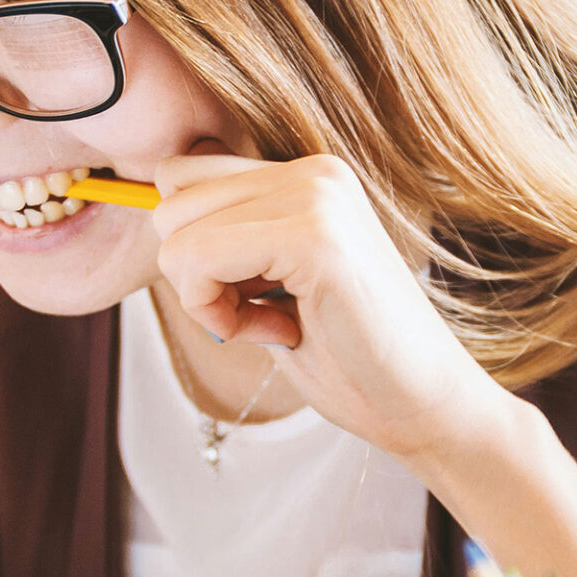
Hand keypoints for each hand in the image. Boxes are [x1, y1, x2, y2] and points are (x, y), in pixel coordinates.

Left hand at [150, 150, 513, 462]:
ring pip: (176, 230)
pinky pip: (198, 258)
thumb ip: (229, 240)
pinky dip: (215, 312)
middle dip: (193, 273)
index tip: (247, 296)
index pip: (183, 176)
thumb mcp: (273, 284)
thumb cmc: (349, 358)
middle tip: (258, 315)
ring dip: (205, 296)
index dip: (192, 248)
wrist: (424, 406)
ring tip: (273, 323)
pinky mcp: (315, 237)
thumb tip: (152, 210)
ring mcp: (318, 196)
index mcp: (308, 175)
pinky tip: (276, 332)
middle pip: (170, 199)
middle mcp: (314, 171)